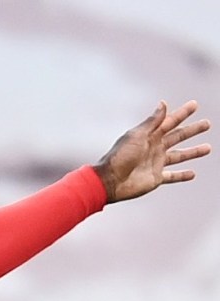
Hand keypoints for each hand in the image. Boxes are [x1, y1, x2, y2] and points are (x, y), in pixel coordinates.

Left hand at [92, 100, 210, 202]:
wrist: (110, 181)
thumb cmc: (120, 156)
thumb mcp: (136, 135)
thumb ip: (152, 122)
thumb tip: (163, 103)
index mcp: (150, 135)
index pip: (170, 122)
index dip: (182, 113)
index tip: (195, 105)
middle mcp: (155, 148)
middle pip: (178, 137)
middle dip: (192, 130)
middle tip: (207, 124)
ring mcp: (156, 163)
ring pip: (179, 156)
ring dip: (193, 152)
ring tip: (208, 148)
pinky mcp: (156, 178)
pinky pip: (172, 176)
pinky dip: (182, 176)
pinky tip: (192, 174)